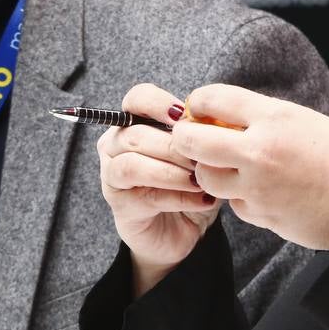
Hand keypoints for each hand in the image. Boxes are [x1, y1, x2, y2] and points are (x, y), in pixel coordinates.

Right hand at [97, 83, 220, 295]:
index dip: (157, 103)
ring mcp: (112, 176)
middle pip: (135, 134)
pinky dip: (178, 196)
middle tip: (204, 158)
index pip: (136, 98)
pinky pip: (146, 195)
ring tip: (200, 181)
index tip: (184, 115)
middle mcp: (115, 145)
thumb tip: (216, 126)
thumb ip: (201, 138)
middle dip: (174, 146)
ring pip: (133, 164)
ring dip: (172, 172)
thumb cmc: (190, 185)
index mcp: (134, 123)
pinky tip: (203, 200)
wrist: (183, 231)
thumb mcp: (200, 156)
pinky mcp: (120, 205)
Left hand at [174, 84, 328, 249]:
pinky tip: (261, 194)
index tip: (198, 108)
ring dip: (210, 172)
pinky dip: (240, 200)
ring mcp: (257, 187)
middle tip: (191, 140)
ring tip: (228, 168)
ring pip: (206, 177)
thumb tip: (237, 120)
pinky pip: (234, 205)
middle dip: (185, 139)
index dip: (199, 102)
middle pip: (192, 140)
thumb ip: (272, 121)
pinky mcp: (262, 216)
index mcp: (276, 117)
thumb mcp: (311, 123)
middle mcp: (260, 150)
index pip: (214, 98)